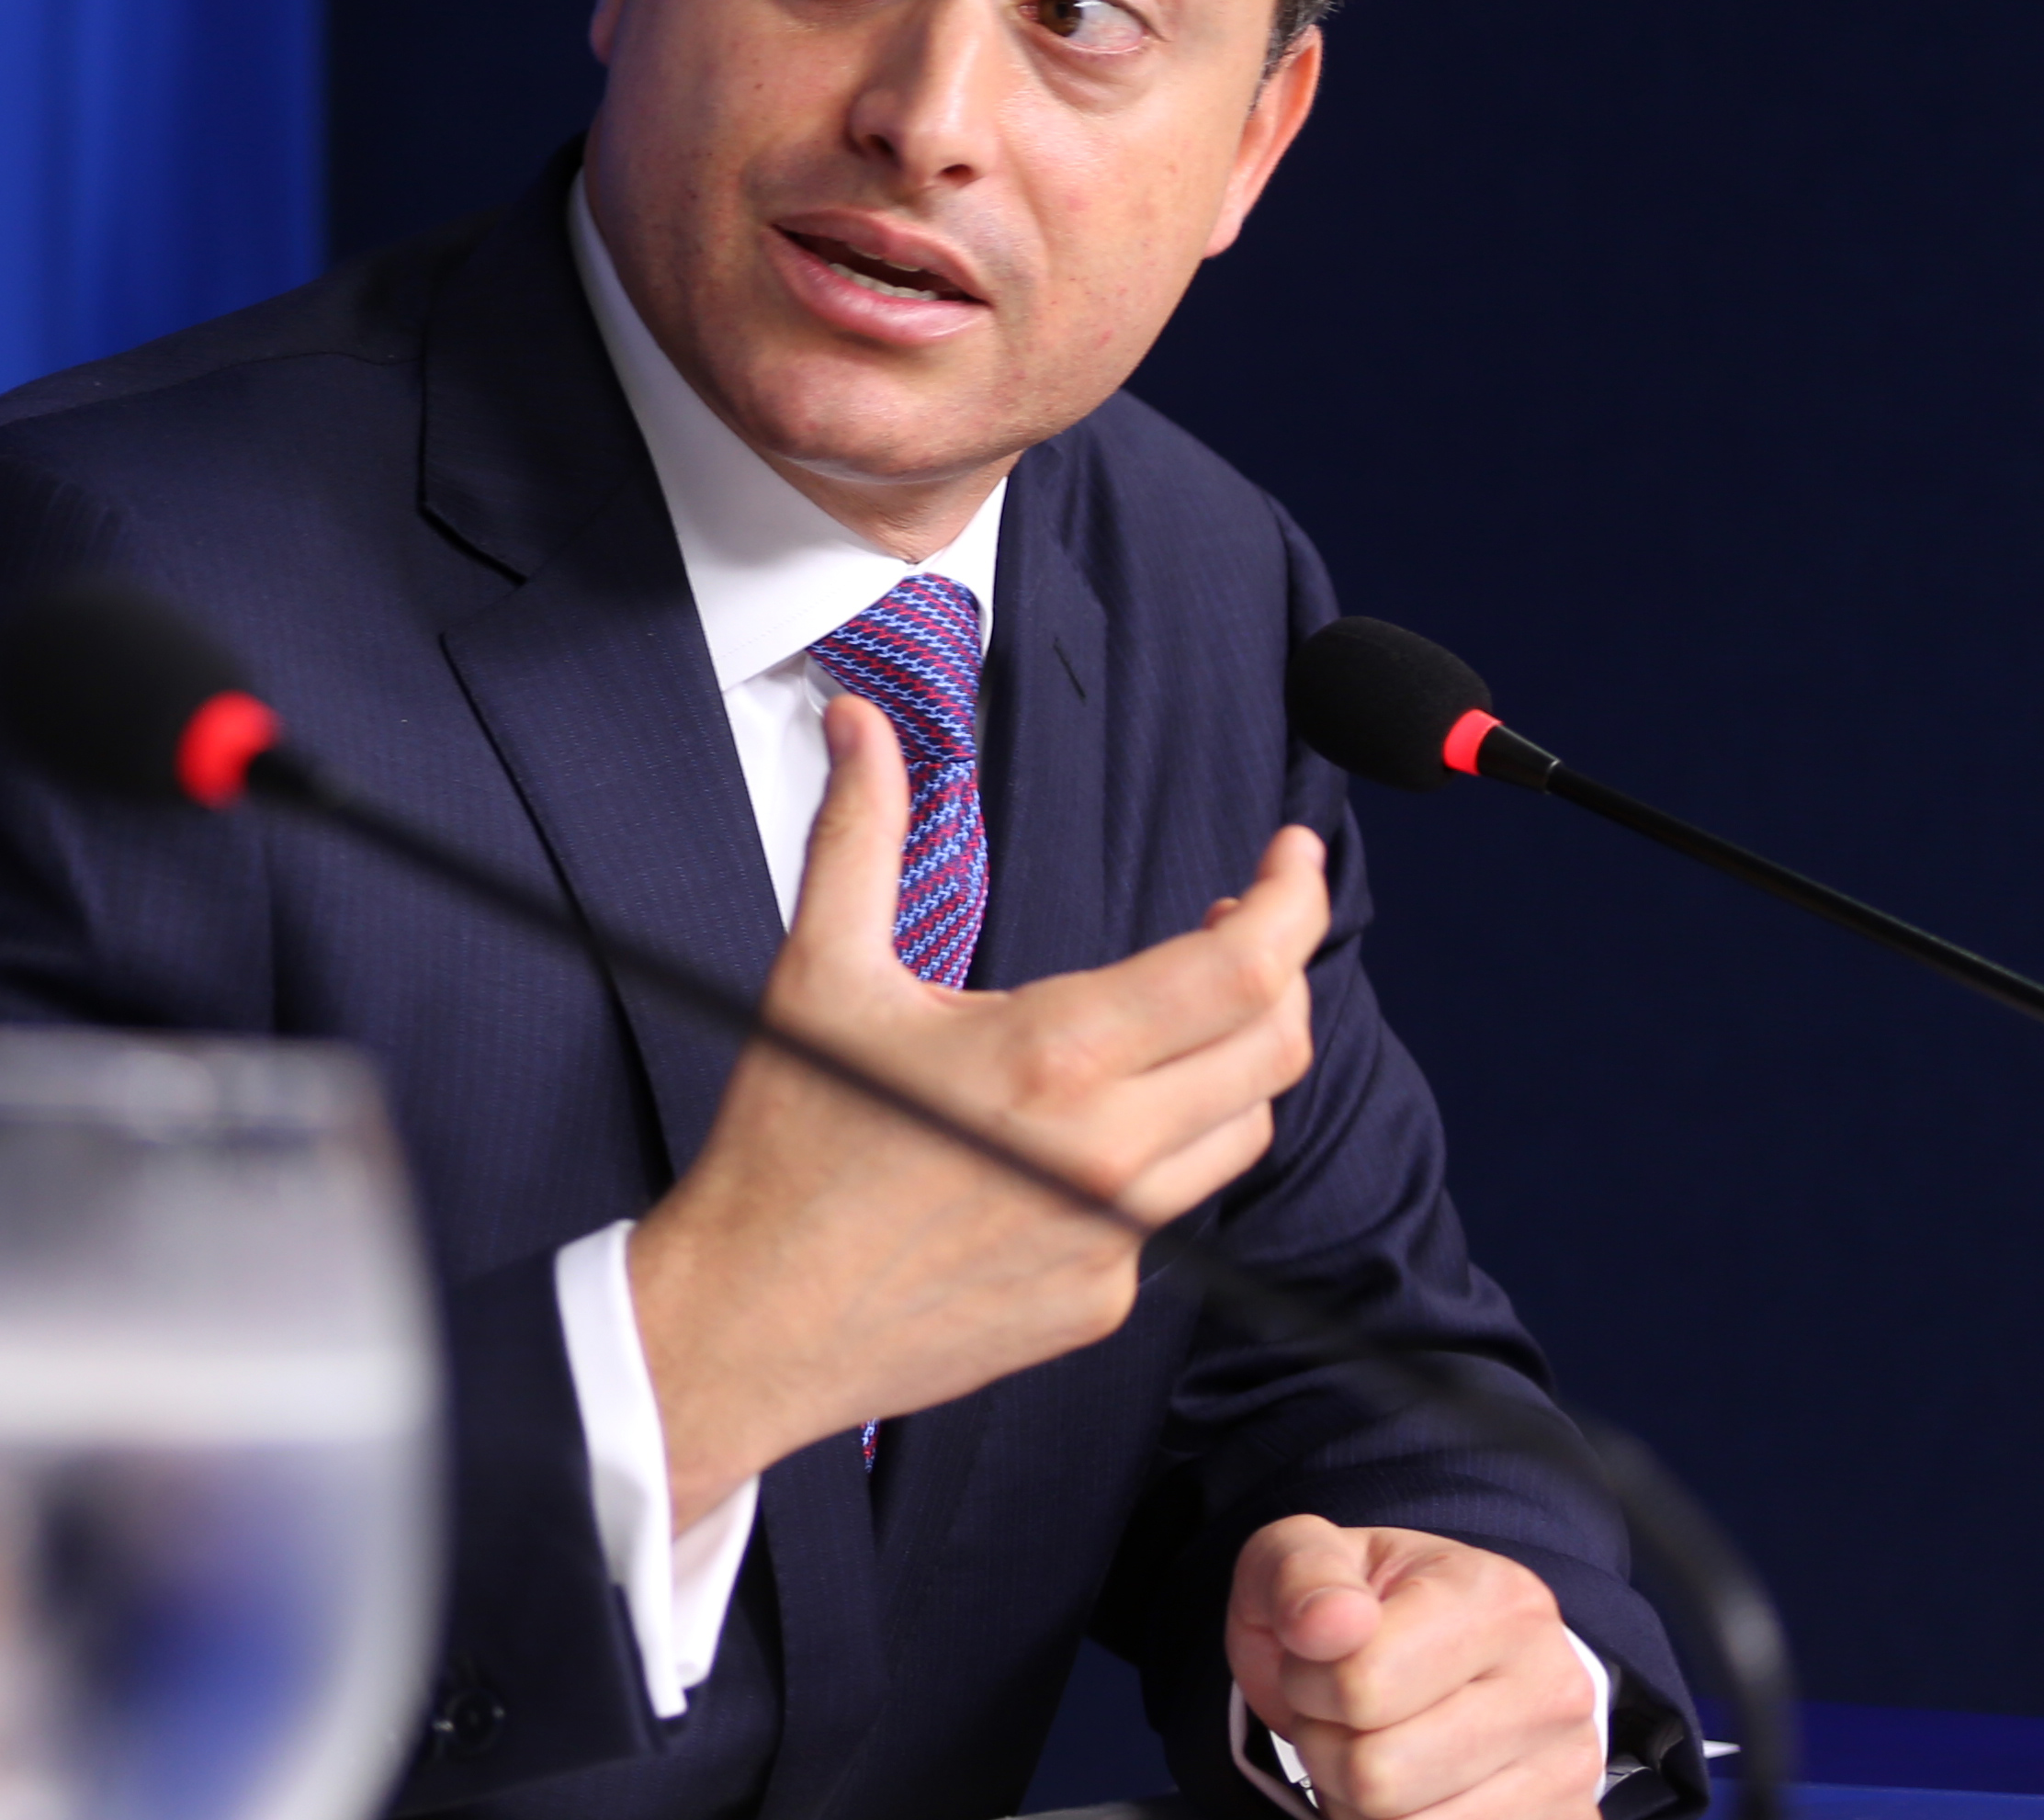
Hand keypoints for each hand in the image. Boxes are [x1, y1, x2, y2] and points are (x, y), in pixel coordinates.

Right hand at [625, 693, 1327, 1516]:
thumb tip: (860, 724)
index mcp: (1051, 1056)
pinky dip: (1161, 1152)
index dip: (1293, 898)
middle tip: (1238, 922)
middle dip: (1277, 966)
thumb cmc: (779, 1152)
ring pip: (1243, 1129)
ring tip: (1175, 1020)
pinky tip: (1090, 1128)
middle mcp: (1105, 1151)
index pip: (1243, 966)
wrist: (750, 1319)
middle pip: (1274, 1043)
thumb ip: (859, 831)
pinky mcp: (1100, 1298)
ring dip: (1232, 1060)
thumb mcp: (819, 971)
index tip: (1289, 857)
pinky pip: (1174, 1209)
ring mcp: (1112, 1237)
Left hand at [1226, 1517, 1601, 1819]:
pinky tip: (1409, 1791)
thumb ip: (1300, 1576)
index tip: (1321, 1661)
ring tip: (1373, 1746)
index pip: (1363, 1686)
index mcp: (1497, 1600)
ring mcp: (1567, 1769)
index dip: (1310, 1684)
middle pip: (1378, 1776)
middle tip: (1344, 1715)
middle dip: (1329, 1750)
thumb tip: (1325, 1622)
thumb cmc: (1372, 1608)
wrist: (1449, 1652)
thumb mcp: (1310, 1555)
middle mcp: (1551, 1688)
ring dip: (1357, 1800)